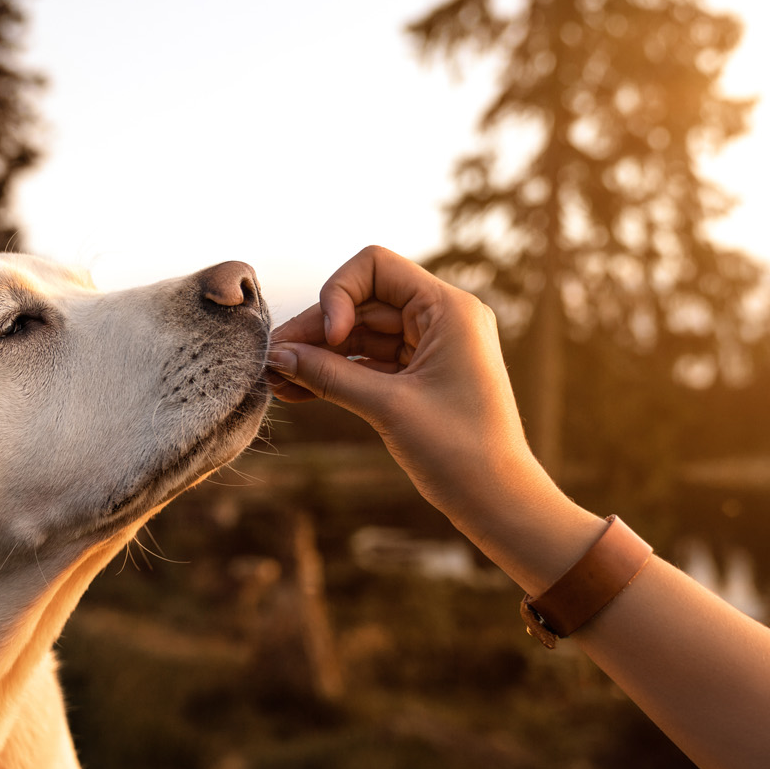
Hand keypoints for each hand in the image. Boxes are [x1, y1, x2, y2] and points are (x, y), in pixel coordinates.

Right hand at [266, 246, 600, 592]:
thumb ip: (329, 375)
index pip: (376, 267)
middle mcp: (442, 318)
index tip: (328, 338)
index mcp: (448, 309)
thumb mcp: (387, 407)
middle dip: (317, 330)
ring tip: (276, 381)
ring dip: (320, 355)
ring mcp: (431, 347)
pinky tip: (298, 390)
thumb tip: (277, 355)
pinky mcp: (421, 376)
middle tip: (272, 361)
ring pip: (361, 335)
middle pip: (362, 302)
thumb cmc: (458, 451)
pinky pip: (370, 363)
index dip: (339, 293)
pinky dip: (337, 374)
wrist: (497, 501)